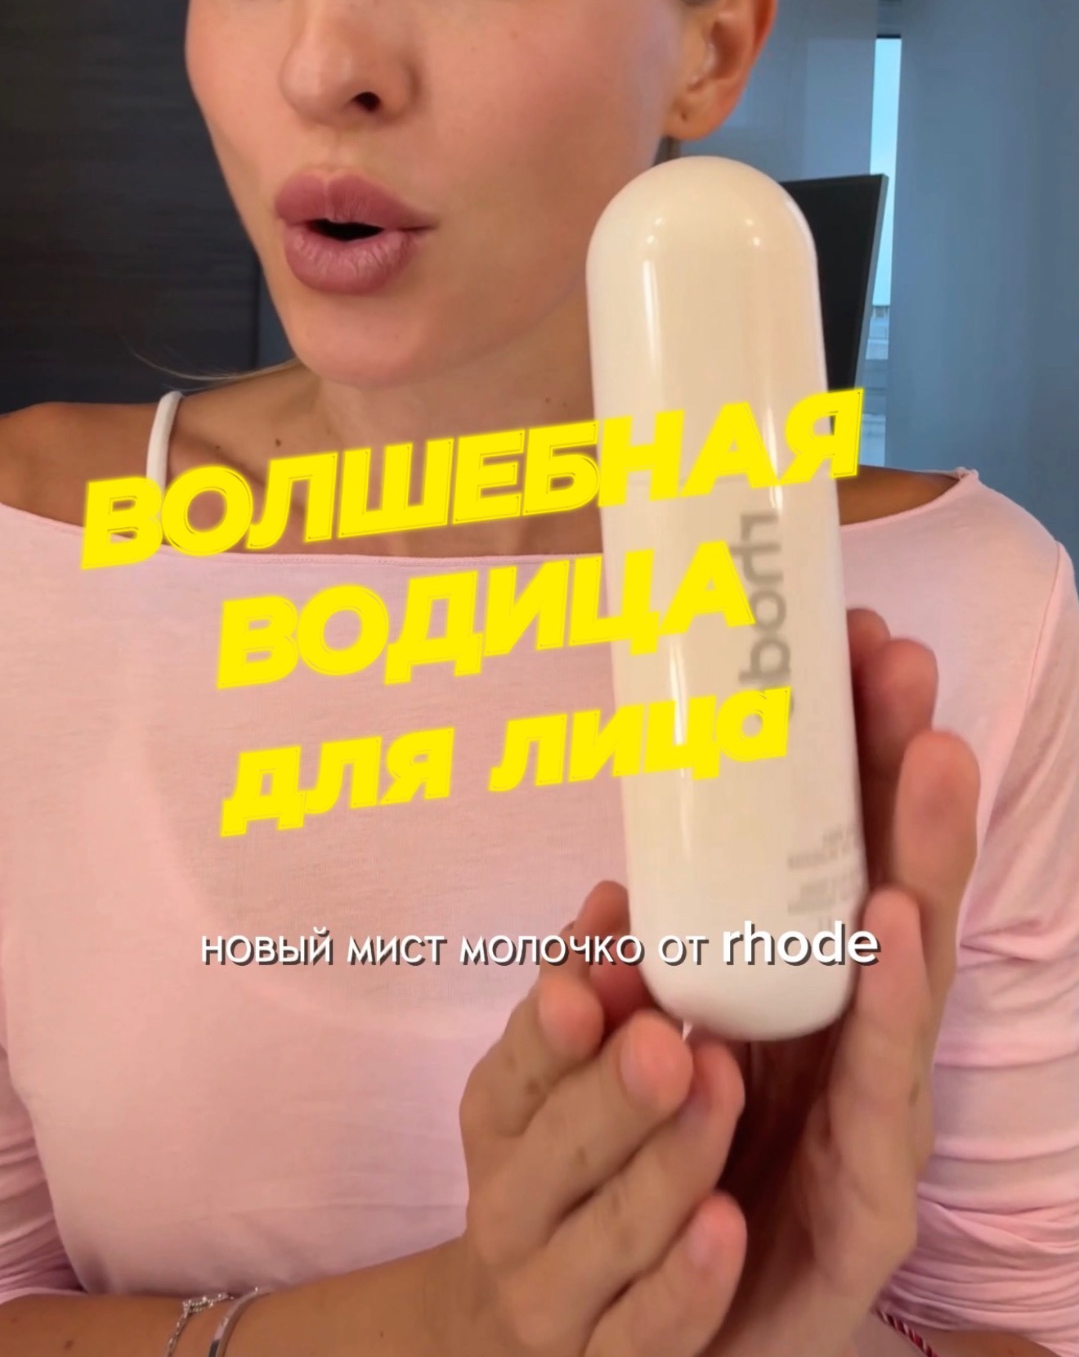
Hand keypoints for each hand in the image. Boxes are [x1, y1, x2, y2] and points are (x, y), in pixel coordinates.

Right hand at [453, 927, 747, 1355]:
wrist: (531, 1327)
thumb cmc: (568, 1165)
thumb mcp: (557, 1078)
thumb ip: (593, 988)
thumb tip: (617, 897)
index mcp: (501, 1120)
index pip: (514, 1070)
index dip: (549, 1031)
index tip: (587, 985)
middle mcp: (513, 1210)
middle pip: (561, 1152)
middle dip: (614, 1093)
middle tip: (666, 1041)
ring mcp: (559, 1300)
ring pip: (616, 1235)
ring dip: (670, 1163)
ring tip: (719, 1090)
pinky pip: (649, 1334)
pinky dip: (685, 1283)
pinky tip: (726, 1225)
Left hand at [582, 610, 981, 1356]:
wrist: (632, 1335)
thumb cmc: (662, 1162)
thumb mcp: (633, 1040)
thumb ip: (638, 969)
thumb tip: (612, 887)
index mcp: (822, 1001)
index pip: (859, 861)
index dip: (872, 760)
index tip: (870, 649)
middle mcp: (860, 1065)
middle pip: (904, 929)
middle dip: (915, 821)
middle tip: (923, 715)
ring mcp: (864, 1153)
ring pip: (896, 1043)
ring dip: (902, 945)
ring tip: (899, 883)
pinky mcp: (841, 1252)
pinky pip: (856, 1169)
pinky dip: (865, 1081)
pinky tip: (872, 991)